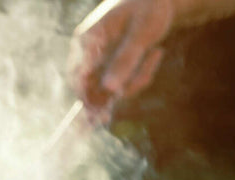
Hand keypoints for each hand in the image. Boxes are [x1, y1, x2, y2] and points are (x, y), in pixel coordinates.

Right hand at [69, 0, 174, 124]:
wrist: (157, 1)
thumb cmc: (148, 9)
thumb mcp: (141, 33)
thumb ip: (125, 59)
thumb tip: (109, 88)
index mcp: (87, 39)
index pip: (77, 77)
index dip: (88, 98)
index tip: (104, 114)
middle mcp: (89, 52)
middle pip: (93, 88)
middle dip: (121, 88)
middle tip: (144, 79)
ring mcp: (101, 61)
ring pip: (111, 90)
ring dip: (135, 81)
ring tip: (155, 54)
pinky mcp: (113, 67)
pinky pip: (123, 85)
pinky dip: (139, 78)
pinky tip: (154, 55)